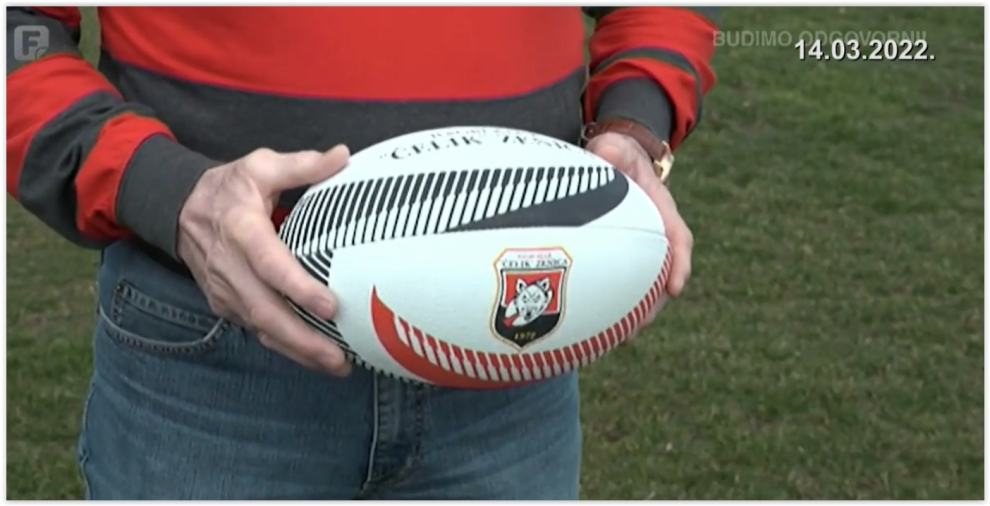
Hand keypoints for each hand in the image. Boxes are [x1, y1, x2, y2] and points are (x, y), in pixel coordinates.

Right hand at [177, 145, 351, 374]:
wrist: (178, 209)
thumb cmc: (228, 188)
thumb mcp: (259, 165)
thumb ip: (302, 164)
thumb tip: (343, 156)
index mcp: (241, 228)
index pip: (269, 263)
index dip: (298, 287)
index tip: (330, 306)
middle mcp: (229, 265)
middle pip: (265, 310)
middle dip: (303, 339)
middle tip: (339, 356)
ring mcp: (225, 290)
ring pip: (261, 328)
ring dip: (298, 351)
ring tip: (336, 365)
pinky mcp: (225, 304)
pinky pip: (257, 330)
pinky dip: (286, 348)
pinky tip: (315, 358)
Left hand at [587, 132, 692, 320]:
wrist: (611, 158)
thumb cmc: (616, 152)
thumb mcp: (616, 146)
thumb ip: (614, 151)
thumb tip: (605, 154)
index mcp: (661, 209)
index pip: (677, 238)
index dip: (679, 263)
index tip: (676, 287)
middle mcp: (653, 233)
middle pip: (661, 273)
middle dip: (654, 303)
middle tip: (639, 326)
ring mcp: (636, 248)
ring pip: (640, 283)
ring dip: (633, 311)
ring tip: (617, 338)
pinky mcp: (617, 256)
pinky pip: (616, 280)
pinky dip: (609, 301)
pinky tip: (590, 323)